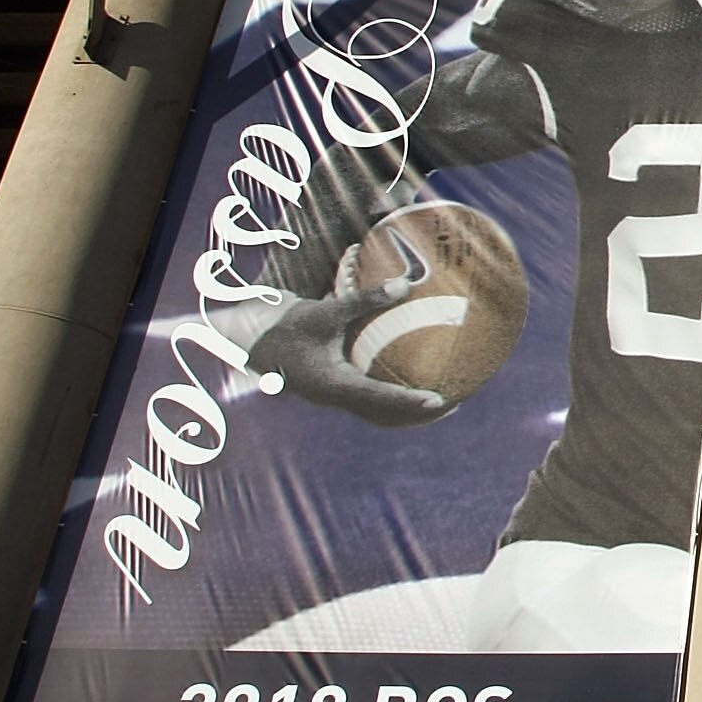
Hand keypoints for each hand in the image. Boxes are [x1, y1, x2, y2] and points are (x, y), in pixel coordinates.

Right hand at [249, 244, 451, 427]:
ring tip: (440, 399)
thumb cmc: (284, 324)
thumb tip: (405, 285)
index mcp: (331, 385)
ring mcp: (333, 395)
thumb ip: (364, 300)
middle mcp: (334, 396)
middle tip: (453, 403)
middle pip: (383, 416)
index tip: (439, 401)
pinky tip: (409, 372)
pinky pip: (368, 395)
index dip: (409, 403)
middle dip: (416, 416)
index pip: (378, 399)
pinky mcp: (332, 386)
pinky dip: (390, 392)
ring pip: (376, 411)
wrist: (248, 340)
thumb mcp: (322, 311)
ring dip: (406, 409)